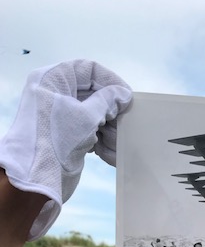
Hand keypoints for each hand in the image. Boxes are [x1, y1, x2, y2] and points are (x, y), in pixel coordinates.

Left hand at [0, 59, 131, 239]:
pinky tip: (102, 143)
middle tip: (122, 115)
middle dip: (108, 103)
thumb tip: (123, 93)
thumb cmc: (56, 140)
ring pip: (89, 109)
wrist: (36, 177)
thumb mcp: (87, 116)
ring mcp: (57, 113)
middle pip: (89, 89)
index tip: (126, 95)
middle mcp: (53, 92)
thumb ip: (108, 100)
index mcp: (52, 79)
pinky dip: (97, 132)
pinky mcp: (62, 132)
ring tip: (114, 131)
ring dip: (105, 120)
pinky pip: (85, 125)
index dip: (109, 80)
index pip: (87, 69)